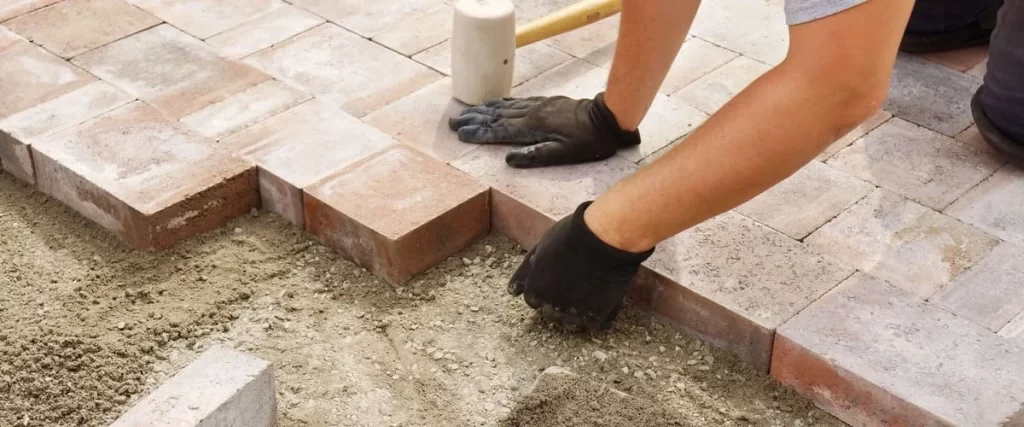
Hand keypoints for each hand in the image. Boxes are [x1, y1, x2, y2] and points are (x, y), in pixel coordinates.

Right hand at [448, 92, 640, 167]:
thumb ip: (535, 156)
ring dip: (483, 110)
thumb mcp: (563, 155)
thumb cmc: (587, 142)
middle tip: (453, 122)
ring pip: (504, 107)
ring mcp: (537, 106)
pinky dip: (501, 102)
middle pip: (496, 116)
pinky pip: (517, 101)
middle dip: (473, 120)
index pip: (499, 131)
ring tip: (466, 111)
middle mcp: (530, 114)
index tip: (460, 134)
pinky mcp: (545, 102)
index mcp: (532, 128)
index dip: (478, 133)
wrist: (606, 118)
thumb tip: (508, 159)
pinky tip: (494, 103)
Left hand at [508, 201, 654, 328]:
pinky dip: (599, 314)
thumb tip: (513, 291)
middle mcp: (552, 307)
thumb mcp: (540, 249)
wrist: (602, 239)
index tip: (556, 281)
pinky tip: (604, 297)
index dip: (545, 289)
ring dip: (578, 311)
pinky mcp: (598, 317)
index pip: (533, 301)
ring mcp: (575, 314)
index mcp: (535, 290)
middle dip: (559, 303)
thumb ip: (527, 272)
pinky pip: (596, 324)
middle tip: (575, 285)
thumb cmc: (570, 237)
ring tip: (591, 290)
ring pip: (573, 322)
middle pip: (551, 315)